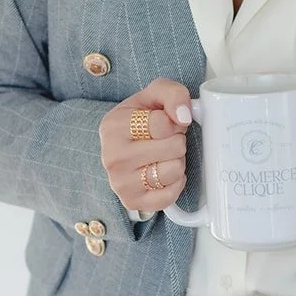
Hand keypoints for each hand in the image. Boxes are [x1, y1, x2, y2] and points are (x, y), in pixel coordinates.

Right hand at [98, 78, 192, 213]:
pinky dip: (175, 183)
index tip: (164, 123)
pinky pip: (171, 194)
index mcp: (113, 126)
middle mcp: (112, 156)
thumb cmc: (140, 120)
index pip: (163, 123)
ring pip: (175, 170)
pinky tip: (162, 173)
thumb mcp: (154, 96)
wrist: (124, 146)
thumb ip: (172, 93)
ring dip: (177, 161)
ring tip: (163, 156)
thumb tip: (183, 116)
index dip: (173, 122)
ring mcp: (120, 183)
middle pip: (174, 147)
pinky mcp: (132, 202)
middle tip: (164, 141)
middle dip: (177, 141)